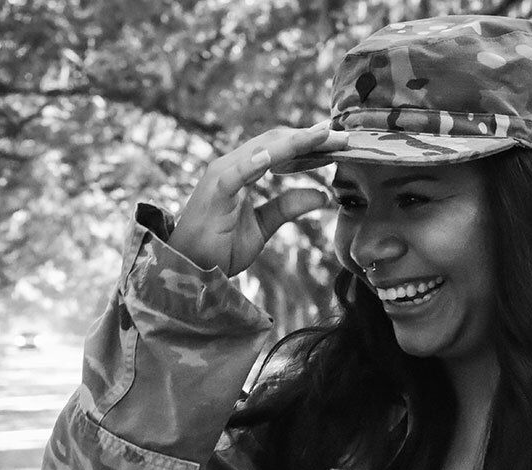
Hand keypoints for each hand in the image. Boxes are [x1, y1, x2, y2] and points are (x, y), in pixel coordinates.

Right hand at [169, 123, 347, 275]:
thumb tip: (322, 195)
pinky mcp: (215, 192)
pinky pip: (237, 174)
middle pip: (276, 143)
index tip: (339, 141)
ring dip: (295, 143)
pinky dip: (255, 163)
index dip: (310, 144)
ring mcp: (222, 176)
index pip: (281, 149)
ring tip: (322, 136)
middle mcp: (232, 166)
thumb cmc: (219, 248)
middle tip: (343, 137)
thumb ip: (288, 207)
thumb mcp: (263, 226)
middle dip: (311, 139)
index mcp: (243, 171)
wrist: (188, 270)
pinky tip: (276, 156)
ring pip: (262, 150)